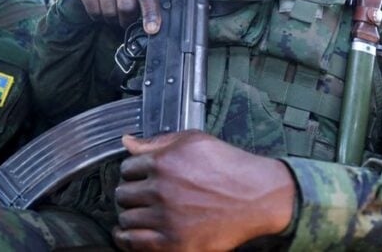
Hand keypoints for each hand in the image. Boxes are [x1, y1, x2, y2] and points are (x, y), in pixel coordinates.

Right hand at [70, 0, 160, 32]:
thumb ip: (146, 0)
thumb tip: (152, 27)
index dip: (151, 13)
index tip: (151, 29)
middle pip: (126, 8)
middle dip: (126, 20)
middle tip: (125, 18)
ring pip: (109, 12)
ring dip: (111, 19)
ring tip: (111, 10)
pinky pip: (94, 10)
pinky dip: (97, 16)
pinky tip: (99, 7)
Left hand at [113, 131, 295, 250]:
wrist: (257, 196)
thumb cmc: (228, 166)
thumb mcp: (193, 141)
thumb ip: (156, 142)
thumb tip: (127, 141)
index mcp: (163, 163)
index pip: (126, 168)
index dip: (133, 172)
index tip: (140, 177)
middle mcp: (161, 190)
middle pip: (124, 194)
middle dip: (131, 193)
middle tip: (141, 196)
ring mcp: (166, 219)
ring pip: (126, 218)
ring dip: (131, 215)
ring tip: (139, 214)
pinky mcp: (175, 244)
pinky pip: (134, 243)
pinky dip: (126, 239)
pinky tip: (128, 235)